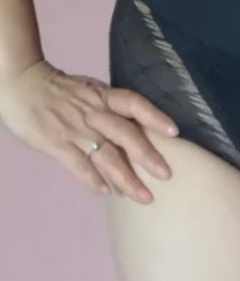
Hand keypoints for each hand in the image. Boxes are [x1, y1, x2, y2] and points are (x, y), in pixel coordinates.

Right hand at [0, 59, 178, 202]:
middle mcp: (94, 112)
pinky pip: (78, 164)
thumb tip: (137, 126)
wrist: (24, 84)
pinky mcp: (56, 143)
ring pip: (105, 154)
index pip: (135, 103)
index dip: (155, 116)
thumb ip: (111, 107)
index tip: (175, 132)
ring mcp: (75, 129)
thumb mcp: (91, 91)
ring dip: (125, 177)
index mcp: (104, 96)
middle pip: (125, 134)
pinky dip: (92, 179)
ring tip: (142, 196)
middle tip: (166, 175)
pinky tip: (106, 192)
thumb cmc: (62, 90)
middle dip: (147, 156)